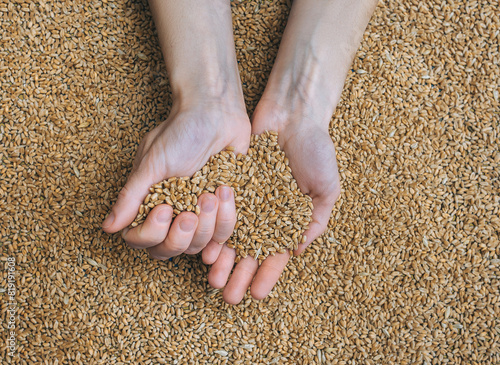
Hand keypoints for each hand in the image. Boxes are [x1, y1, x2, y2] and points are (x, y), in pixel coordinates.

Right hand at [102, 101, 250, 260]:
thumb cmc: (181, 132)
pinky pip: (225, 232)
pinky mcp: (224, 210)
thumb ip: (132, 196)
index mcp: (151, 204)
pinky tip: (224, 193)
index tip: (165, 209)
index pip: (143, 241)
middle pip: (171, 250)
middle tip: (190, 214)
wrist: (216, 113)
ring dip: (207, 223)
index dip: (152, 234)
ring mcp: (199, 214)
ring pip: (200, 245)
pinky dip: (226, 217)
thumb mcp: (152, 163)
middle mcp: (174, 214)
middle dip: (181, 235)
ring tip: (211, 194)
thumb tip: (108, 227)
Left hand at [206, 101, 340, 304]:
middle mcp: (263, 214)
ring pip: (231, 237)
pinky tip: (206, 247)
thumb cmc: (315, 150)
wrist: (292, 115)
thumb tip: (297, 250)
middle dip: (239, 275)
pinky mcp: (230, 185)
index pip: (276, 254)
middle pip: (250, 252)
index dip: (267, 276)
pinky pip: (219, 211)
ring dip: (223, 260)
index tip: (256, 295)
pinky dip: (213, 230)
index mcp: (287, 220)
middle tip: (228, 296)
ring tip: (213, 278)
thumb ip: (315, 220)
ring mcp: (245, 201)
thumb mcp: (326, 188)